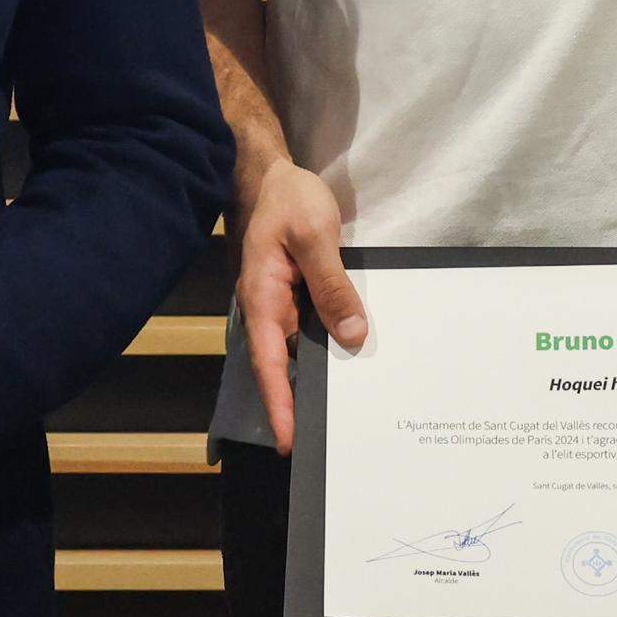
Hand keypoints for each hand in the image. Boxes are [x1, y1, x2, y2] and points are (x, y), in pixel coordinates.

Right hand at [233, 155, 367, 457]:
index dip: (280, 404)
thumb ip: (332, 286)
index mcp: (262, 299)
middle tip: (328, 442)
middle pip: (283, 366)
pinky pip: (311, 330)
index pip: (269, 363)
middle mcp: (268, 310)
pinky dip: (328, 348)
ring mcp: (281, 305)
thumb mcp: (315, 237)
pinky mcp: (296, 297)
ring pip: (300, 350)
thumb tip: (352, 336)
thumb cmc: (288, 201)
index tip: (290, 441)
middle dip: (300, 405)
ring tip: (348, 413)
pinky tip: (353, 360)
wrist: (273, 175)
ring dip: (318, 378)